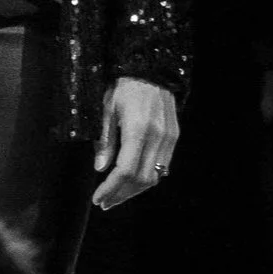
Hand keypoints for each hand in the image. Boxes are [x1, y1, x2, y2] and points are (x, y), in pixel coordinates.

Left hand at [92, 77, 178, 209]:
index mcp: (138, 129)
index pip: (125, 170)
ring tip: (116, 196)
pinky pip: (162, 167)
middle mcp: (157, 137)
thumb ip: (105, 140)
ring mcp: (169, 138)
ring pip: (154, 177)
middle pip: (141, 179)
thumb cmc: (124, 87)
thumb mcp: (107, 108)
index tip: (98, 198)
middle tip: (105, 203)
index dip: (111, 188)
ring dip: (134, 191)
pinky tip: (132, 182)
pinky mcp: (174, 137)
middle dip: (121, 195)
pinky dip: (147, 179)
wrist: (152, 70)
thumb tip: (100, 169)